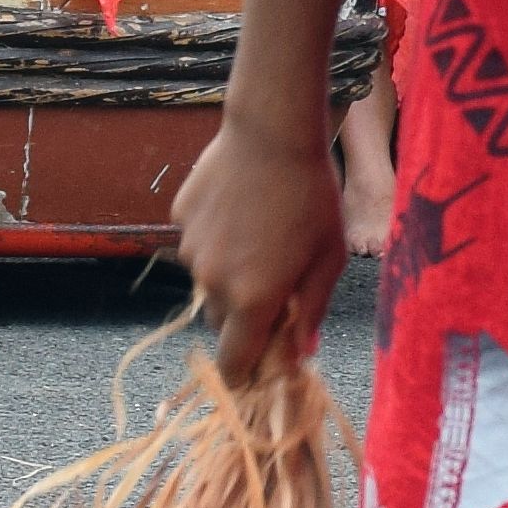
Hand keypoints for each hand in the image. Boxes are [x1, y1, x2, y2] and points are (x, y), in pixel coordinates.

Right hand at [175, 101, 350, 393]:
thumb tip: (300, 356)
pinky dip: (217, 241)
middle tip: (276, 285)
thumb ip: (311, 312)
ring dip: (230, 275)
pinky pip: (197, 245)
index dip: (246, 373)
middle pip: (222, 322)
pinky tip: (243, 210)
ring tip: (263, 236)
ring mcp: (191, 250)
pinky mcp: (179, 219)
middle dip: (245, 316)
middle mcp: (213, 282)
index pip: (234, 363)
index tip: (260, 367)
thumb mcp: (328, 259)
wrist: (272, 134)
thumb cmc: (314, 198)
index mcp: (252, 300)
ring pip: (208, 282)